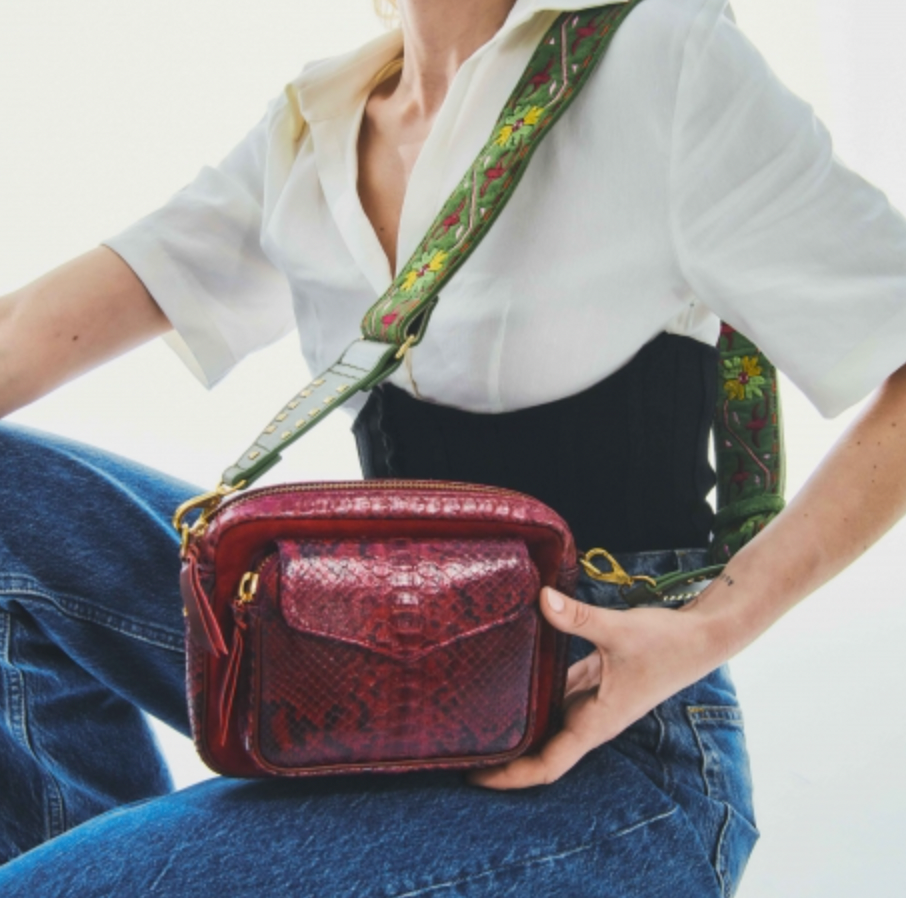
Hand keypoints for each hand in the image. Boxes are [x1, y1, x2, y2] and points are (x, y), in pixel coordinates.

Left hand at [466, 585, 722, 789]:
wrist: (702, 636)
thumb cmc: (668, 642)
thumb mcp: (620, 630)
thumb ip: (578, 618)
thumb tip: (540, 598)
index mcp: (595, 723)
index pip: (546, 764)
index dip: (510, 775)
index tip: (474, 776)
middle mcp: (589, 718)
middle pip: (539, 748)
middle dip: (503, 754)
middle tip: (457, 746)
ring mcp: (591, 700)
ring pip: (545, 720)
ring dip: (516, 723)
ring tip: (471, 716)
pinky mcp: (593, 679)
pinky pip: (555, 691)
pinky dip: (532, 688)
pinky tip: (507, 674)